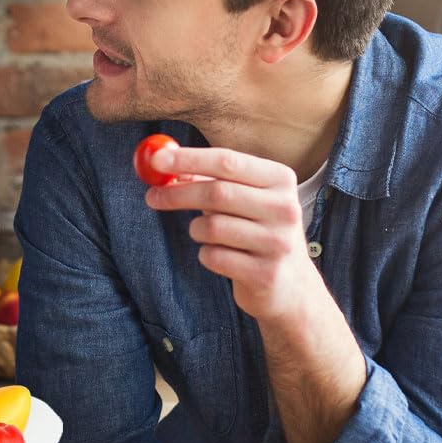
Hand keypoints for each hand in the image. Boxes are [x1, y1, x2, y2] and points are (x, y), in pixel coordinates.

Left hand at [144, 144, 317, 323]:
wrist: (290, 284)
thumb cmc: (257, 230)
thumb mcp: (243, 198)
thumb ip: (209, 179)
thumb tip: (165, 163)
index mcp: (280, 179)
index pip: (227, 162)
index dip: (188, 159)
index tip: (156, 160)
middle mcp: (284, 208)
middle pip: (217, 192)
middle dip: (177, 194)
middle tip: (151, 196)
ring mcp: (277, 242)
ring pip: (212, 227)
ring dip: (197, 230)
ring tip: (206, 234)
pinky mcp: (264, 273)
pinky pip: (214, 257)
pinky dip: (206, 255)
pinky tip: (221, 257)